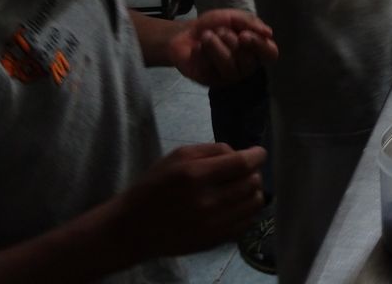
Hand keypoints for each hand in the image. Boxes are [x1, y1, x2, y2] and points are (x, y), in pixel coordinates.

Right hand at [114, 144, 265, 258]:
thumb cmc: (154, 186)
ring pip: (253, 203)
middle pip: (251, 182)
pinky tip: (236, 205)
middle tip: (245, 171)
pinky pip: (246, 223)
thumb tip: (239, 153)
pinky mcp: (214, 241)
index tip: (258, 153)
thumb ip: (212, 150)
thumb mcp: (177, 156)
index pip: (241, 163)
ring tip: (243, 188)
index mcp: (195, 175)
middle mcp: (207, 201)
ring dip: (253, 191)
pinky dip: (247, 211)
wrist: (133, 228)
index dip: (257, 155)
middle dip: (253, 172)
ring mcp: (212, 224)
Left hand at [168, 9, 277, 85]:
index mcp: (255, 50)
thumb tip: (269, 33)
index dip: (259, 45)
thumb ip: (250, 22)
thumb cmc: (213, 25)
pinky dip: (200, 52)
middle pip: (248, 60)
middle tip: (218, 31)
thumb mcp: (232, 17)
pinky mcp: (210, 81)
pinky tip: (197, 49)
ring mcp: (229, 76)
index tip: (243, 35)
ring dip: (214, 45)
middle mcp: (246, 66)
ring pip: (228, 64)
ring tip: (205, 36)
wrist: (185, 33)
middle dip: (230, 40)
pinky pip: (208, 67)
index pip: (271, 54)